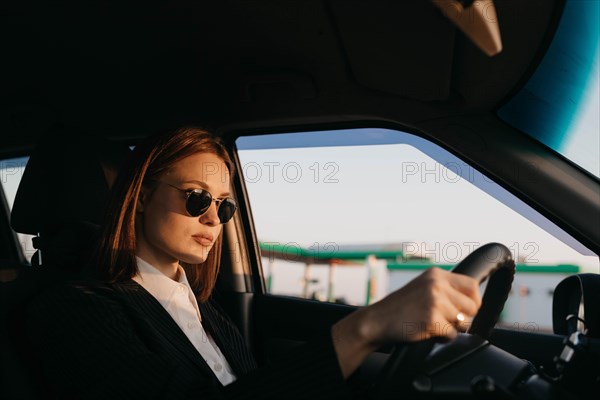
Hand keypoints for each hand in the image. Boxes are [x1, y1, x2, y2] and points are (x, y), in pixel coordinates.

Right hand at [361, 266, 481, 343]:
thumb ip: (445, 288)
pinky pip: (452, 335)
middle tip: (445, 320)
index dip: (473, 301)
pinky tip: (427, 331)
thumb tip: (473, 301)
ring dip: (451, 328)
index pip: (472, 285)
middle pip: (472, 305)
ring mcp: (434, 301)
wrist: (377, 320)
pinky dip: (442, 338)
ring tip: (433, 324)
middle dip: (463, 317)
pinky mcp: (431, 320)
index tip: (464, 310)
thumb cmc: (400, 307)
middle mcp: (436, 285)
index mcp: (436, 274)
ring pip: (464, 322)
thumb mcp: (422, 287)